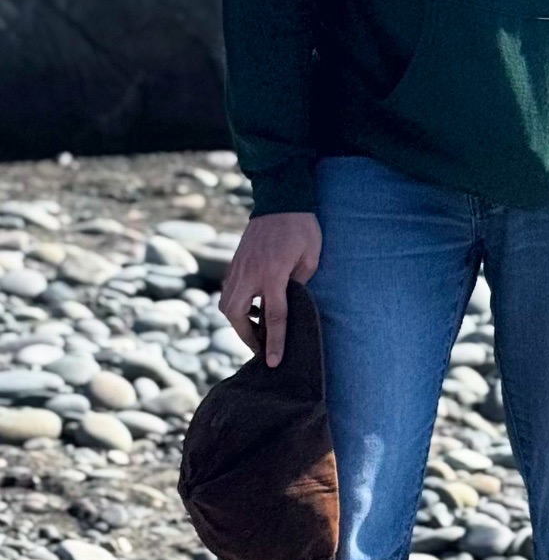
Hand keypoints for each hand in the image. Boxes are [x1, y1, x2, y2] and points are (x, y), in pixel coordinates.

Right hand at [220, 212, 321, 366]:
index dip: (274, 342)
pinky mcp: (235, 262)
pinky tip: (252, 308)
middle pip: (237, 317)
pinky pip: (229, 292)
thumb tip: (292, 299)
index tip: (273, 362)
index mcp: (272, 274)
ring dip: (239, 322)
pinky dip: (237, 306)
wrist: (280, 197)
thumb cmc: (301, 226)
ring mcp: (238, 267)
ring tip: (256, 330)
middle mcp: (249, 274)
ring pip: (227, 306)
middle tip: (262, 348)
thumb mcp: (311, 255)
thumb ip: (300, 281)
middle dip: (247, 336)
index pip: (273, 317)